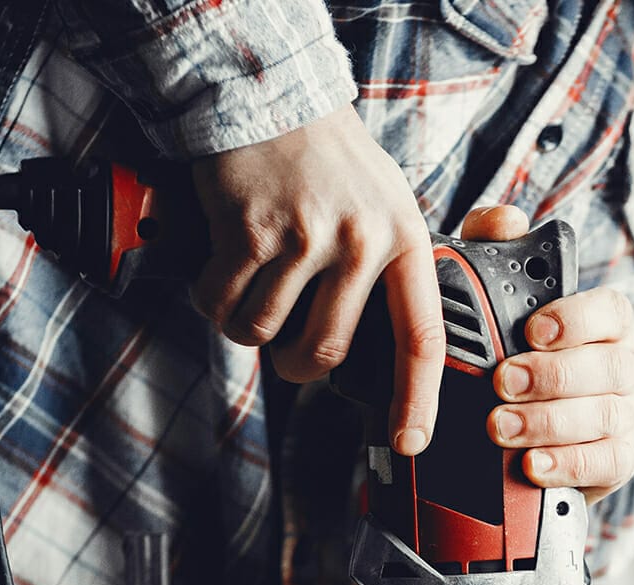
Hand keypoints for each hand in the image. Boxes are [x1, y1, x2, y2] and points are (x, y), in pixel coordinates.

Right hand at [190, 105, 444, 455]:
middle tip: (290, 358)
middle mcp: (360, 241)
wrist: (271, 92)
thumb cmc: (330, 160)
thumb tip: (401, 347)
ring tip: (251, 296)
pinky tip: (220, 273)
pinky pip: (223, 303)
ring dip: (247, 330)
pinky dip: (213, 302)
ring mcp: (303, 236)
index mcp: (403, 241)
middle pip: (326, 353)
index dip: (417, 401)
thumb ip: (395, 272)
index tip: (410, 441)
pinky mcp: (249, 231)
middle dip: (298, 370)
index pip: (420, 338)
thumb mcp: (388, 206)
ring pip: (265, 334)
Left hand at [461, 205, 633, 505]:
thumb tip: (505, 220)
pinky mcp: (616, 463)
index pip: (612, 310)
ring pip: (609, 416)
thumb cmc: (500, 361)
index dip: (579, 317)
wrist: (490, 445)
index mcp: (601, 327)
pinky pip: (610, 464)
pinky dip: (571, 465)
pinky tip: (533, 466)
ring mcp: (624, 418)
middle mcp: (621, 369)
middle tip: (502, 382)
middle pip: (614, 366)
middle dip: (555, 376)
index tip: (534, 329)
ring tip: (499, 427)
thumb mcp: (484, 301)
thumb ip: (491, 251)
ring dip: (551, 422)